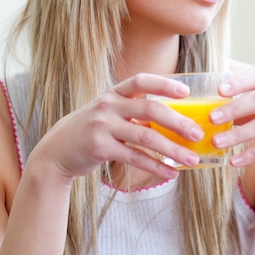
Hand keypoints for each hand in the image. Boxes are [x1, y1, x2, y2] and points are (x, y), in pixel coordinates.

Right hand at [32, 74, 203, 180]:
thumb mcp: (109, 113)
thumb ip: (134, 111)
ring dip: (172, 149)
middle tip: (197, 134)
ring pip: (146, 136)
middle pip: (150, 108)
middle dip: (178, 122)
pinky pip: (134, 157)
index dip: (164, 84)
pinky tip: (171, 173)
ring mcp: (103, 126)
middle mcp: (108, 105)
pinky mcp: (100, 147)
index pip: (141, 81)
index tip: (186, 92)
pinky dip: (156, 166)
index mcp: (114, 93)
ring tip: (192, 159)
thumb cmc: (91, 131)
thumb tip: (174, 120)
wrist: (57, 151)